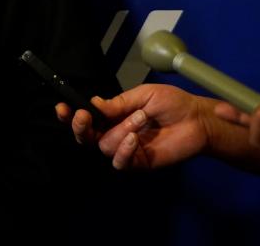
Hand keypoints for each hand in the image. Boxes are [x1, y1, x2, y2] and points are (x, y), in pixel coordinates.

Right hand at [56, 83, 221, 169]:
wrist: (197, 119)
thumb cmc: (172, 103)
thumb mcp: (142, 95)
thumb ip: (118, 103)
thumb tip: (94, 103)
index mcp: (112, 116)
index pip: (85, 120)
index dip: (70, 116)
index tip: (62, 107)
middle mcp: (115, 133)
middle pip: (85, 138)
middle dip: (80, 127)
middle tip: (84, 115)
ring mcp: (126, 150)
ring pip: (105, 146)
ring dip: (120, 129)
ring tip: (141, 117)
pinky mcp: (138, 163)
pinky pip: (120, 162)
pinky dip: (124, 149)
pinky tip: (134, 138)